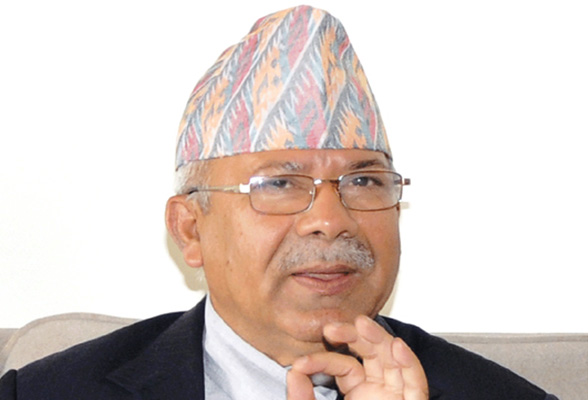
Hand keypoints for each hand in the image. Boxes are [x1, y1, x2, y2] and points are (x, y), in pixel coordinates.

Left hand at [287, 316, 427, 399]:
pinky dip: (410, 365)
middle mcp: (379, 393)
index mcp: (358, 394)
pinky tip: (396, 347)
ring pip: (394, 361)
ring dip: (380, 340)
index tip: (301, 364)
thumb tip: (293, 372)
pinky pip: (416, 385)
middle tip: (332, 328)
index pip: (344, 365)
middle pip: (373, 354)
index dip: (323, 360)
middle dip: (356, 336)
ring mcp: (395, 399)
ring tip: (361, 325)